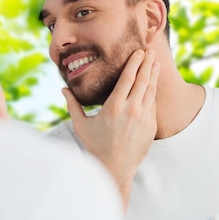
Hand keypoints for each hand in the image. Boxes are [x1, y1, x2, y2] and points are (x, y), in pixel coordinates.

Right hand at [63, 49, 159, 206]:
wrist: (115, 168)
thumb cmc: (96, 146)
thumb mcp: (81, 125)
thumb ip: (73, 105)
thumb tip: (63, 89)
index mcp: (114, 106)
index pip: (128, 78)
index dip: (134, 62)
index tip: (138, 51)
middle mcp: (131, 110)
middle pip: (143, 80)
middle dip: (147, 63)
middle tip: (150, 50)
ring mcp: (144, 118)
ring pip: (151, 91)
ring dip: (154, 75)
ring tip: (155, 62)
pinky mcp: (151, 126)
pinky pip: (153, 104)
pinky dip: (153, 92)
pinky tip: (153, 84)